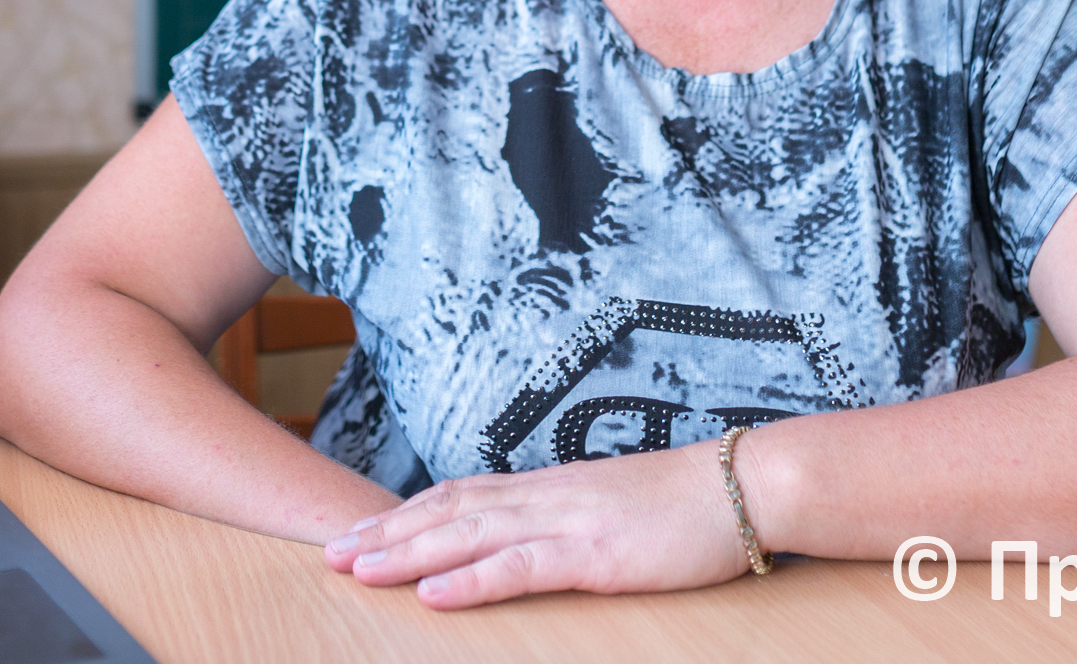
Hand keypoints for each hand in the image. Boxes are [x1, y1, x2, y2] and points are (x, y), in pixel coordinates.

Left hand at [321, 442, 752, 608]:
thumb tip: (531, 536)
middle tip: (329, 555)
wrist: (747, 483)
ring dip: (408, 555)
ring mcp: (569, 523)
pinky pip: (521, 567)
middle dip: (386, 535)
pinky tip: (434, 594)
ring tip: (357, 571)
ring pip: (470, 537)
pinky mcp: (595, 555)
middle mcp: (547, 498)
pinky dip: (472, 581)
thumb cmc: (689, 502)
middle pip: (448, 512)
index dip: (404, 514)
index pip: (460, 495)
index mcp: (551, 488)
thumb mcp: (615, 507)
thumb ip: (568, 517)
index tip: (357, 531)